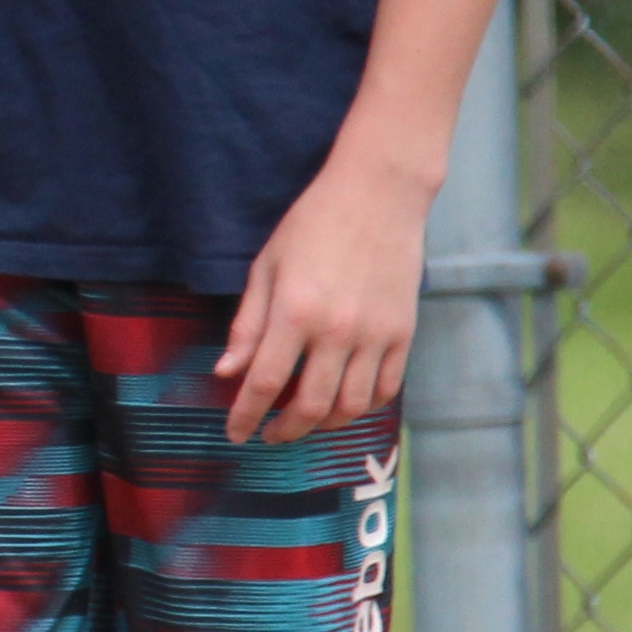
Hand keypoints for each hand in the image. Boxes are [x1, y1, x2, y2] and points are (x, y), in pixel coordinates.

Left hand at [216, 154, 431, 443]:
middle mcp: (338, 331)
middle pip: (310, 405)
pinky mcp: (404, 332)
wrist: (378, 196)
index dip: (245, 416)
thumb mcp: (265, 268)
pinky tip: (343, 405)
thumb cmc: (311, 226)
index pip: (264, 383)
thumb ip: (247, 325)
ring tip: (304, 422)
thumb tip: (227, 372)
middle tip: (268, 434)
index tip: (234, 434)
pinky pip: (386, 388)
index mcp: (295, 313)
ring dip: (324, 424)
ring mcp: (376, 334)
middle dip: (284, 430)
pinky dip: (363, 407)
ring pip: (351, 406)